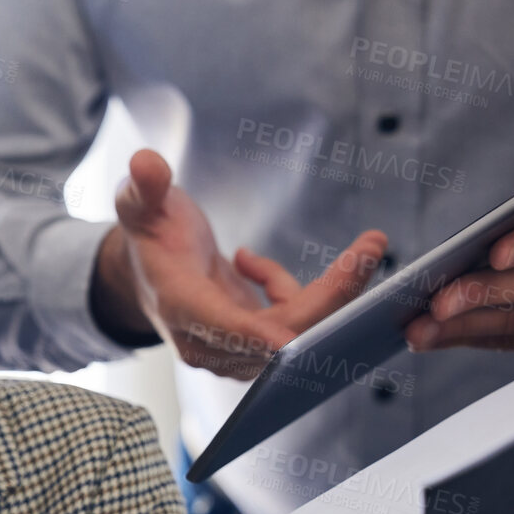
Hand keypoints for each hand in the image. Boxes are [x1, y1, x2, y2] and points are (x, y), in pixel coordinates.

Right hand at [98, 149, 387, 378]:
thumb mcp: (141, 205)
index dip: (257, 333)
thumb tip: (145, 163)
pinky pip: (296, 324)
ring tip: (363, 246)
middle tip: (372, 247)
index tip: (294, 337)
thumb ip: (144, 187)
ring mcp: (232, 350)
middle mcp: (205, 340)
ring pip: (298, 332)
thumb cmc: (151, 236)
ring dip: (332, 290)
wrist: (151, 272)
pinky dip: (291, 290)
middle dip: (332, 295)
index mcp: (178, 306)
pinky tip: (254, 265)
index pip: (222, 326)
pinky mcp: (254, 347)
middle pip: (279, 333)